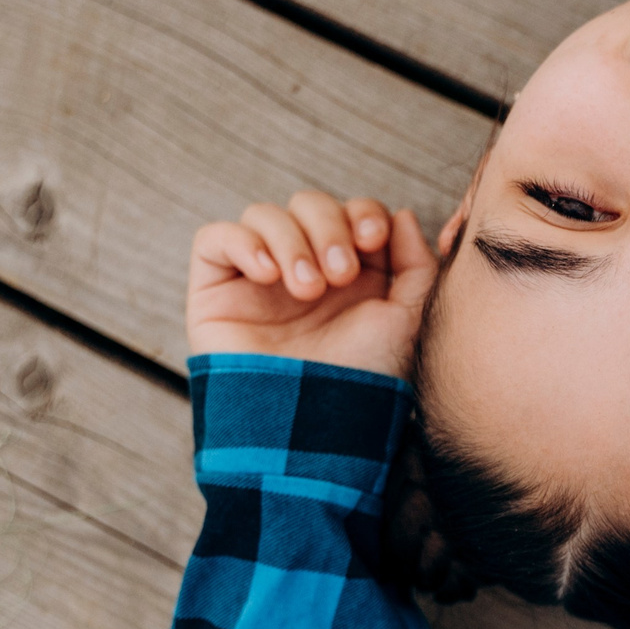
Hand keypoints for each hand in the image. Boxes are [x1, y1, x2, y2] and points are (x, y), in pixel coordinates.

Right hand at [186, 192, 437, 377]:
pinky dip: (243, 243)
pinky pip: (215, 238)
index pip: (350, 211)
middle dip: (329, 227)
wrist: (313, 424)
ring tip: (307, 290)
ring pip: (264, 214)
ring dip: (292, 241)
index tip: (373, 242)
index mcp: (349, 273)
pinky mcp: (215, 290)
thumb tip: (399, 215)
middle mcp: (303, 269)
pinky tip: (267, 275)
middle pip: (308, 204)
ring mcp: (257, 278)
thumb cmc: (363, 378)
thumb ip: (414, 264)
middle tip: (339, 274)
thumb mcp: (407, 318)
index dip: (361, 213)